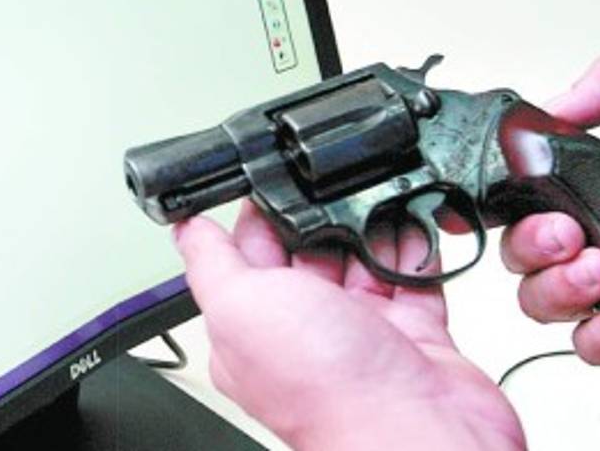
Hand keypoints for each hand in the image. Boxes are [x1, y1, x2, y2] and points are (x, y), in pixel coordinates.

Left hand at [174, 201, 523, 450]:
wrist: (413, 430)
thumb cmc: (322, 385)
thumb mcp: (239, 304)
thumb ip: (211, 262)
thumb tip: (184, 229)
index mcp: (251, 326)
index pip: (247, 253)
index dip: (259, 212)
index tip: (273, 174)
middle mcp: (305, 331)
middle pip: (310, 250)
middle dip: (323, 215)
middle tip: (336, 184)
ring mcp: (361, 333)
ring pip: (363, 260)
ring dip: (373, 228)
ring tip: (381, 198)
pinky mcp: (412, 335)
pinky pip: (412, 281)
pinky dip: (415, 254)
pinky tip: (415, 226)